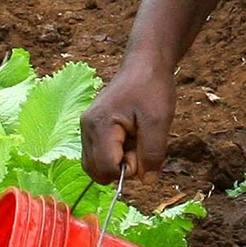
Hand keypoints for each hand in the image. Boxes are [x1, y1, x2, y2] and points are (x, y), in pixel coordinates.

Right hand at [79, 66, 175, 183]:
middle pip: (96, 171)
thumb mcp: (159, 122)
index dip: (127, 170)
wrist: (144, 65)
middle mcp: (86, 128)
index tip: (142, 152)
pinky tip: (129, 137)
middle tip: (138, 146)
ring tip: (135, 140)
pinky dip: (114, 154)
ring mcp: (86, 128)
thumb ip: (152, 154)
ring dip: (117, 161)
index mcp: (101, 125)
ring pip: (96, 165)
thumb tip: (147, 182)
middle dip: (120, 168)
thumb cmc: (151, 88)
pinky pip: (98, 154)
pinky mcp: (91, 128)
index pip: (105, 168)